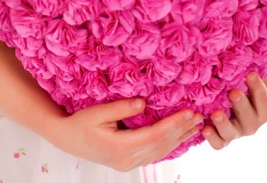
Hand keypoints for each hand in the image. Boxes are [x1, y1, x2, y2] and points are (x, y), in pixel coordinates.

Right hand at [46, 97, 204, 171]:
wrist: (66, 139)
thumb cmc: (80, 123)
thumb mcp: (98, 112)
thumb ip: (121, 108)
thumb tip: (144, 102)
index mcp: (121, 148)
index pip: (155, 135)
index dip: (174, 123)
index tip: (190, 111)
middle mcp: (128, 160)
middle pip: (162, 145)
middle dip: (182, 130)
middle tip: (200, 116)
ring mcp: (128, 163)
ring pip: (160, 152)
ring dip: (179, 138)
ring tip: (195, 126)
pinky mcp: (128, 161)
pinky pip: (154, 153)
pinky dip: (168, 144)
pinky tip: (178, 136)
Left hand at [201, 70, 266, 149]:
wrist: (222, 103)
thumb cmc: (240, 88)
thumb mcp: (250, 81)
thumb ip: (259, 76)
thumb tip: (263, 65)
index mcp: (259, 111)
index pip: (264, 104)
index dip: (259, 90)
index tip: (251, 74)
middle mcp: (250, 124)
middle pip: (250, 120)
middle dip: (242, 105)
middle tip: (234, 92)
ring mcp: (235, 133)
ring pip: (232, 133)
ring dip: (224, 124)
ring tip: (216, 113)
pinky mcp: (221, 140)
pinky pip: (218, 144)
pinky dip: (212, 138)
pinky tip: (204, 128)